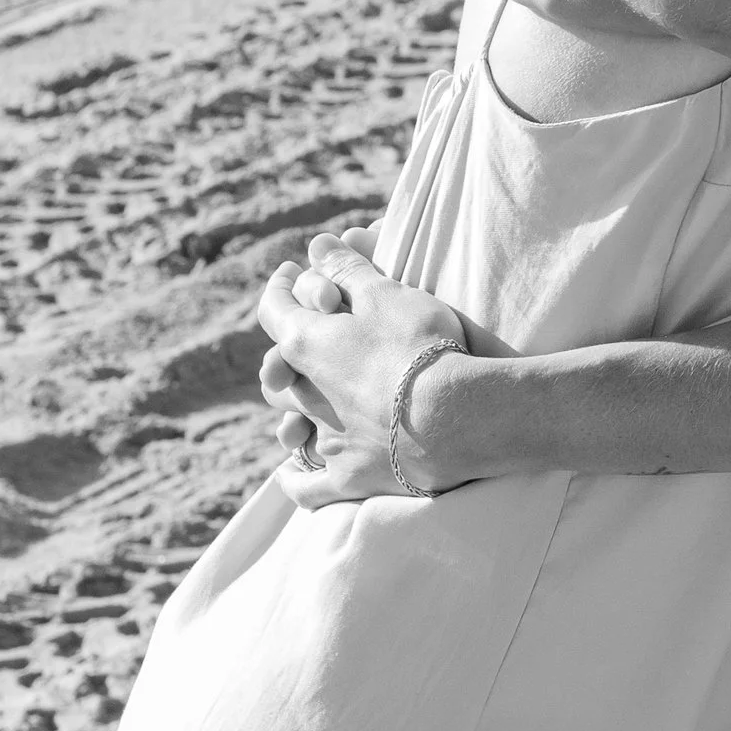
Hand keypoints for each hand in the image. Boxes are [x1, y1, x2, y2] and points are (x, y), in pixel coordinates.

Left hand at [258, 237, 471, 504]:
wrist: (457, 417)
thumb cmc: (422, 347)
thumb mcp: (387, 294)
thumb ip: (348, 269)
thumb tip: (316, 245)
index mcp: (306, 344)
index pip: (274, 308)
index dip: (281, 286)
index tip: (291, 272)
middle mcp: (305, 394)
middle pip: (277, 373)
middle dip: (284, 355)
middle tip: (300, 344)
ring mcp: (326, 439)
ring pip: (290, 426)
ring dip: (290, 414)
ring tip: (296, 410)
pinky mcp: (350, 476)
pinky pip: (309, 485)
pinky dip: (297, 480)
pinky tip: (293, 475)